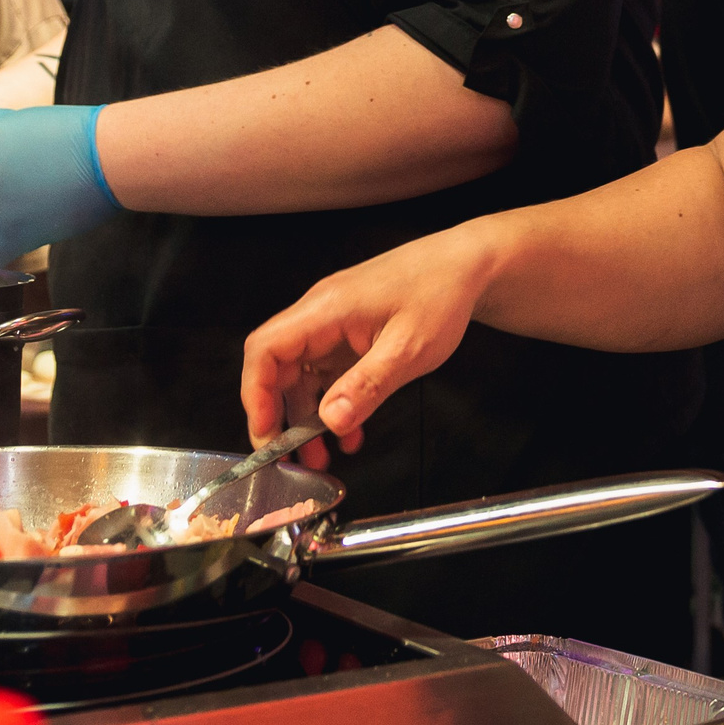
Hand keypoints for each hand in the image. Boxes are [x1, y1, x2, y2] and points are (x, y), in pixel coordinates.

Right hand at [241, 224, 497, 465]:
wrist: (467, 265)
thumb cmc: (441, 292)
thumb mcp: (408, 348)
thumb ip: (367, 386)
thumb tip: (330, 421)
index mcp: (326, 309)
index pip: (266, 349)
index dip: (256, 395)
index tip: (266, 434)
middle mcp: (321, 314)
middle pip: (278, 366)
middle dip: (279, 416)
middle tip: (289, 458)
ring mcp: (334, 324)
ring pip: (302, 375)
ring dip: (306, 417)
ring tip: (319, 458)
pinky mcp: (350, 334)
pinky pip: (327, 373)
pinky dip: (332, 403)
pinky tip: (348, 431)